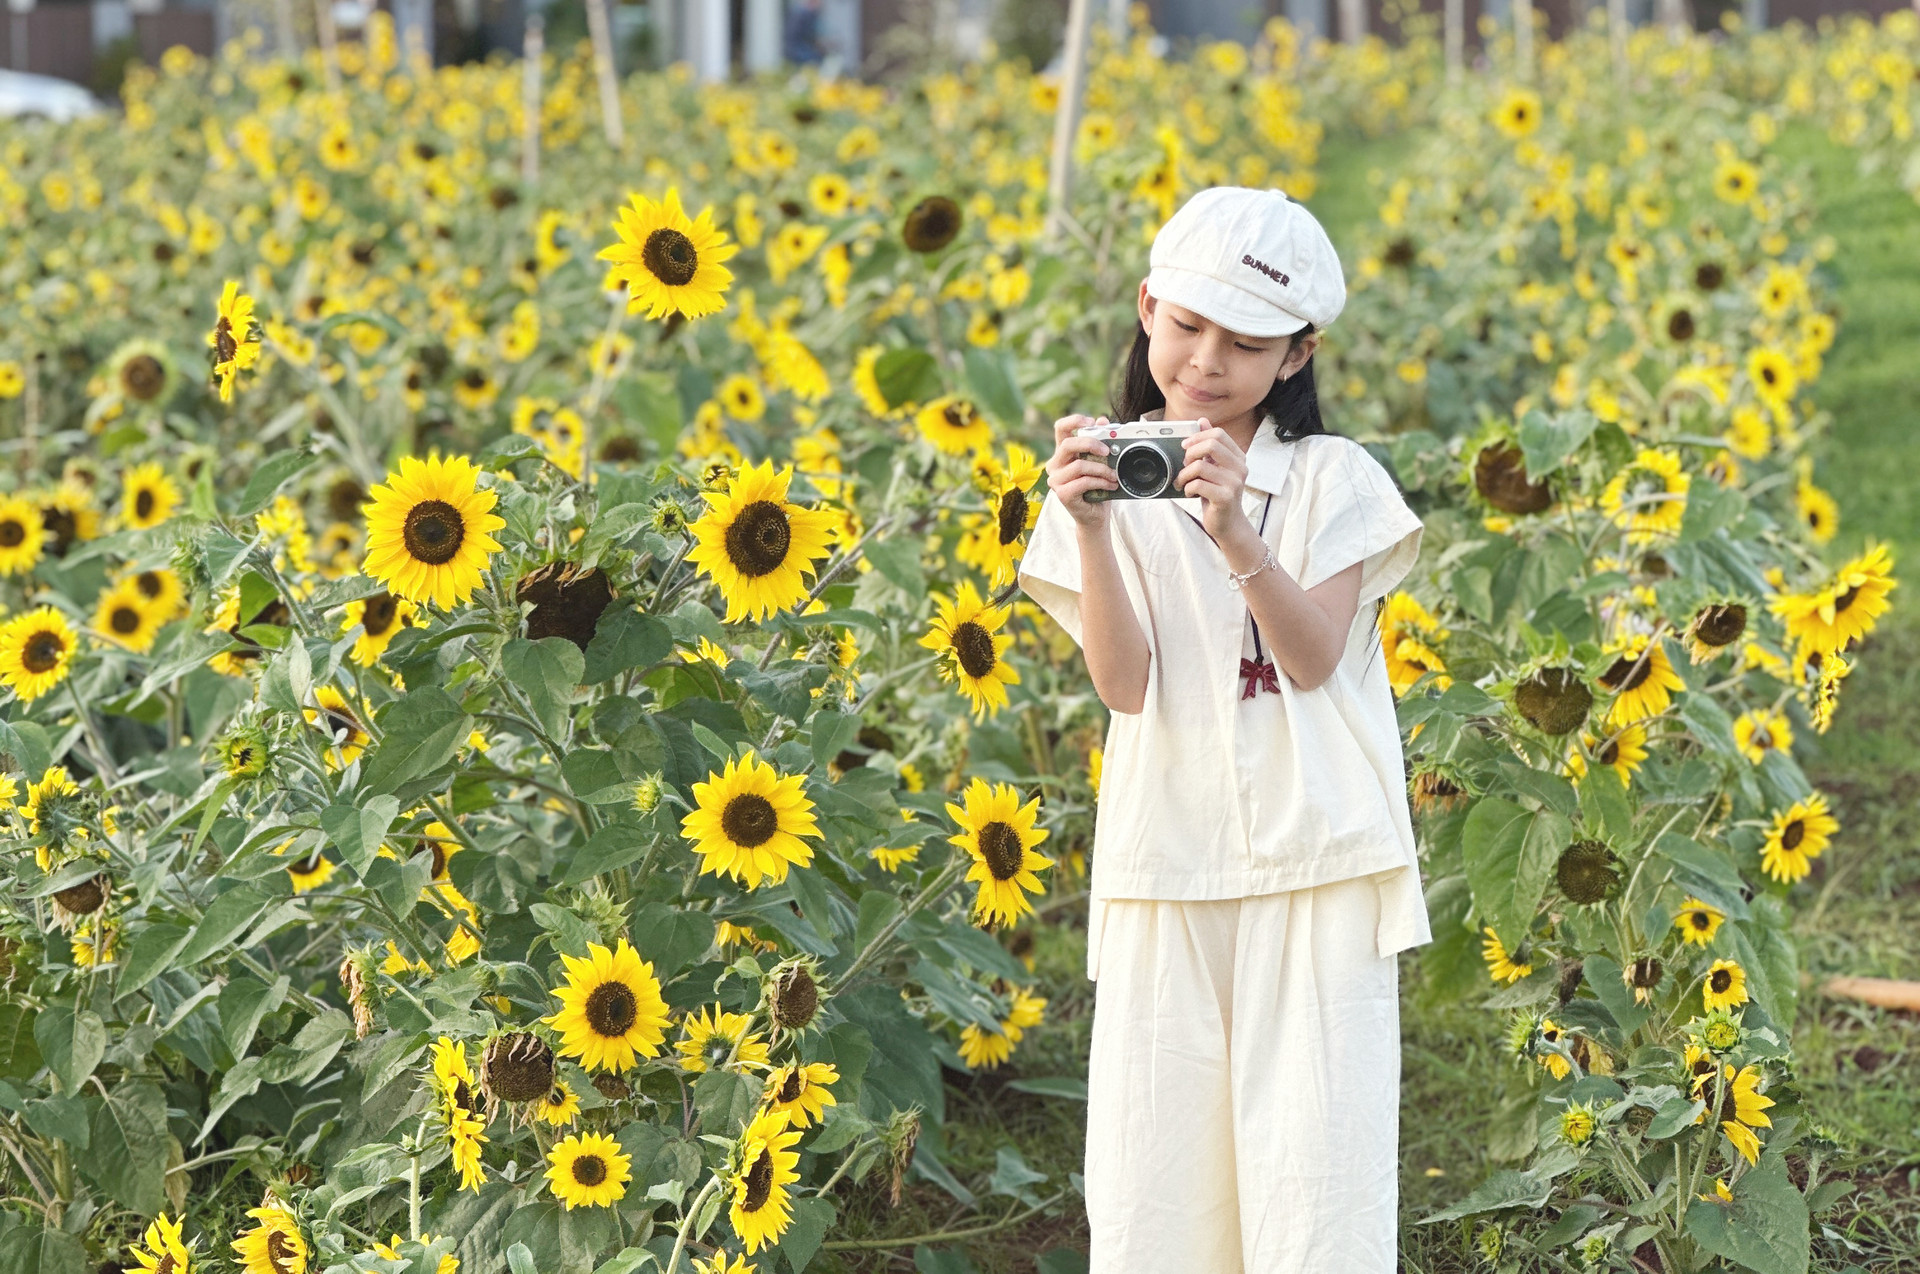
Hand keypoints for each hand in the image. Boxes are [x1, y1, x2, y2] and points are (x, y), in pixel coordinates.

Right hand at [1047, 413, 1117, 528]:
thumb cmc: (1096, 488)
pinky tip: (1110, 485)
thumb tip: (1103, 420)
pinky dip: (1101, 482)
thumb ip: (1100, 442)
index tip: (1091, 421)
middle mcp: (1055, 465)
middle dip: (1091, 444)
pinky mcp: (1062, 494)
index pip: (1060, 428)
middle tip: (1107, 451)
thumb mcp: (1101, 462)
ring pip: (1079, 465)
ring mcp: (1056, 480)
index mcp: (1063, 453)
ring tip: (1114, 475)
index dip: (1074, 420)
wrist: (1094, 516)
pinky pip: (1084, 482)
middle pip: (1068, 444)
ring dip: (1102, 469)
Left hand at [1175, 420, 1252, 545]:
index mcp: (1238, 457)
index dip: (1198, 436)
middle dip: (1191, 452)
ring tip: (1183, 482)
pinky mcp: (1225, 497)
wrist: (1228, 524)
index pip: (1219, 434)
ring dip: (1184, 474)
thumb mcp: (1214, 467)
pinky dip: (1187, 488)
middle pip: (1211, 445)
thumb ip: (1209, 446)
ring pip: (1200, 466)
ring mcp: (1234, 483)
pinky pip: (1197, 484)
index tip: (1186, 446)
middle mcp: (1240, 468)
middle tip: (1184, 464)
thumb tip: (1202, 421)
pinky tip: (1190, 493)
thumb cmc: (1218, 495)